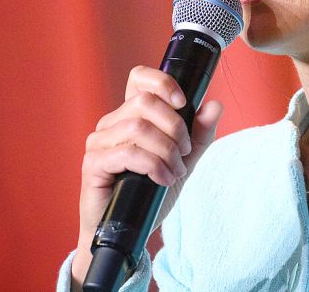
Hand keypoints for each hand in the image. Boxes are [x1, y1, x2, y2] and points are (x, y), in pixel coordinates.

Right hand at [71, 66, 224, 286]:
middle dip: (175, 127)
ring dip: (167, 150)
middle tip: (185, 152)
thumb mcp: (184, 160)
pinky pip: (127, 153)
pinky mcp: (93, 165)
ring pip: (138, 127)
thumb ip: (200, 134)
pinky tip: (162, 180)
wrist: (130, 231)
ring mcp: (99, 142)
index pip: (139, 78)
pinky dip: (153, 166)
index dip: (163, 82)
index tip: (183, 102)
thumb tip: (215, 105)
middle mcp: (112, 123)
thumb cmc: (151, 192)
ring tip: (175, 170)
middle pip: (145, 102)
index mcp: (131, 115)